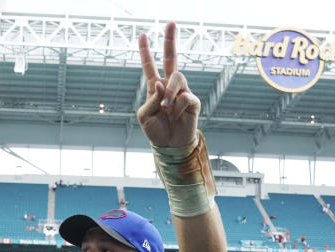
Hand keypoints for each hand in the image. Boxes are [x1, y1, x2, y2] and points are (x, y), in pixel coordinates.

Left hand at [136, 22, 199, 148]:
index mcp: (155, 87)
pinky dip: (177, 107)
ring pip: (177, 78)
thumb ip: (150, 98)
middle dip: (170, 40)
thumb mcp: (144, 115)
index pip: (150, 66)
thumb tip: (160, 83)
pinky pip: (185, 96)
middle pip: (171, 58)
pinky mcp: (192, 101)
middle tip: (170, 22)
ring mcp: (182, 91)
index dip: (145, 51)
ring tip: (165, 109)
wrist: (170, 145)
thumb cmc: (156, 130)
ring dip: (169, 94)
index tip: (142, 35)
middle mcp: (170, 86)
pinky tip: (176, 115)